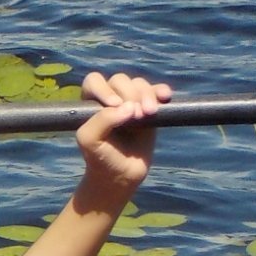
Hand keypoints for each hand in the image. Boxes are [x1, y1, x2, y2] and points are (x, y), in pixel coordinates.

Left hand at [75, 70, 166, 196]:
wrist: (121, 175)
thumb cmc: (99, 157)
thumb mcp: (90, 140)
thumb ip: (101, 120)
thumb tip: (129, 107)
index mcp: (91, 101)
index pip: (94, 81)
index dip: (105, 88)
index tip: (115, 104)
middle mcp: (110, 97)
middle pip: (120, 80)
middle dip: (130, 94)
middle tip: (137, 116)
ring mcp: (131, 101)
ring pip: (139, 83)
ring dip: (146, 95)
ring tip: (149, 113)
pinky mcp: (149, 107)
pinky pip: (157, 90)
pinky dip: (161, 91)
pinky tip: (165, 98)